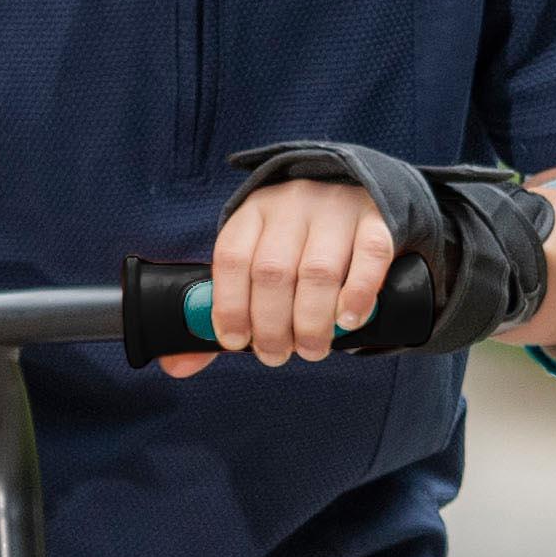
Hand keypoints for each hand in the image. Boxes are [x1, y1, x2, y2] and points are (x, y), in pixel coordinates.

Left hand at [163, 176, 398, 374]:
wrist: (357, 190)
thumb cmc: (298, 242)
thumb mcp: (257, 259)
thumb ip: (225, 311)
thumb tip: (177, 367)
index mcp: (254, 212)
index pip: (231, 257)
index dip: (229, 306)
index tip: (235, 342)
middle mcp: (292, 204)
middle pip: (273, 271)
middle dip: (270, 325)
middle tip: (275, 355)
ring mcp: (336, 208)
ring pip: (317, 272)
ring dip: (311, 322)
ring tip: (310, 349)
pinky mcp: (377, 218)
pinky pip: (369, 257)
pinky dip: (357, 296)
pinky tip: (348, 321)